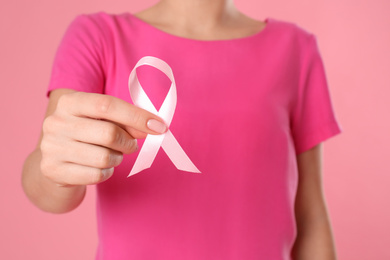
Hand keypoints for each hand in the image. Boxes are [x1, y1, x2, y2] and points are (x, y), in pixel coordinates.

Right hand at [40, 91, 166, 185]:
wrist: (55, 160)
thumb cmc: (87, 134)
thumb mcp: (103, 120)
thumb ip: (127, 121)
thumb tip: (154, 127)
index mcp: (69, 102)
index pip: (108, 105)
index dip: (137, 116)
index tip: (159, 126)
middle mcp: (56, 123)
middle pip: (109, 133)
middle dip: (129, 142)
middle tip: (131, 145)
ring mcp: (52, 148)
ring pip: (105, 157)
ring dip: (117, 158)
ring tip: (112, 155)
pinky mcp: (53, 171)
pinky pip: (96, 175)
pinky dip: (106, 172)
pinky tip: (99, 166)